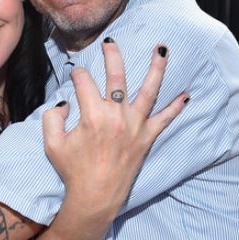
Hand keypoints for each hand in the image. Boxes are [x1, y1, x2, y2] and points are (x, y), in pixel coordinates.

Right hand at [42, 41, 188, 221]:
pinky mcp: (146, 138)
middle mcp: (116, 115)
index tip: (75, 76)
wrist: (95, 197)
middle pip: (117, 75)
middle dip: (113, 54)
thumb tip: (64, 103)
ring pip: (149, 90)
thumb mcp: (52, 144)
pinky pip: (165, 120)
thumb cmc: (73, 171)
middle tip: (111, 41)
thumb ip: (52, 118)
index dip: (77, 74)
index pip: (84, 82)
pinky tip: (186, 95)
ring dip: (156, 68)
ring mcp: (135, 126)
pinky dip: (176, 108)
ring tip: (162, 49)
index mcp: (92, 115)